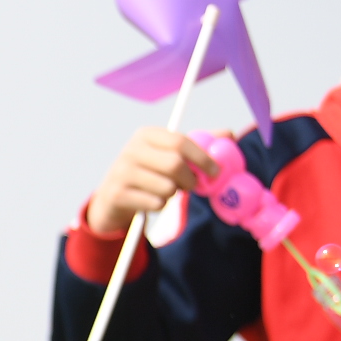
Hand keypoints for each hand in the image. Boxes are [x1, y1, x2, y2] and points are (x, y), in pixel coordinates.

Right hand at [88, 126, 214, 237]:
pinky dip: (160, 206)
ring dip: (174, 194)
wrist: (111, 198)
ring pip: (166, 186)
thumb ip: (199, 144)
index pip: (180, 142)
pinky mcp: (117, 195)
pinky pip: (155, 203)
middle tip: (193, 186)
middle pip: (174, 164)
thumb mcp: (169, 154)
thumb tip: (229, 134)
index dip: (202, 157)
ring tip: (166, 192)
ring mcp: (121, 173)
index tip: (215, 171)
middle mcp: (130, 150)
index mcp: (146, 135)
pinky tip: (151, 202)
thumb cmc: (149, 173)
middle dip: (190, 179)